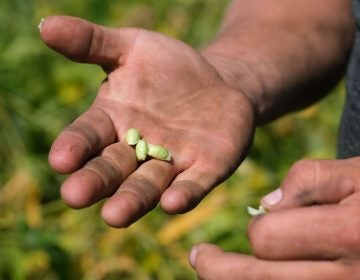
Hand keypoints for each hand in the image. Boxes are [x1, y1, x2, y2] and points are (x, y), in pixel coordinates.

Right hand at [40, 16, 254, 226]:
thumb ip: (92, 43)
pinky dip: (183, 194)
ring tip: (114, 216)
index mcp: (114, 121)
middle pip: (112, 168)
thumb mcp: (132, 47)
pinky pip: (193, 185)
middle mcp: (138, 149)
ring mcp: (172, 162)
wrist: (218, 83)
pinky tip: (172, 202)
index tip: (60, 159)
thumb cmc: (170, 68)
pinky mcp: (205, 169)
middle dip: (96, 182)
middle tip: (75, 196)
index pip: (88, 136)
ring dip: (132, 199)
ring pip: (148, 185)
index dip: (74, 147)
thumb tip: (47, 25)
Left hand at [190, 157, 359, 278]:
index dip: (259, 229)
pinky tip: (245, 279)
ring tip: (209, 271)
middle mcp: (351, 276)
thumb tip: (266, 207)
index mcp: (352, 234)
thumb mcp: (355, 172)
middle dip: (218, 270)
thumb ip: (307, 180)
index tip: (262, 223)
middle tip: (197, 257)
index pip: (269, 239)